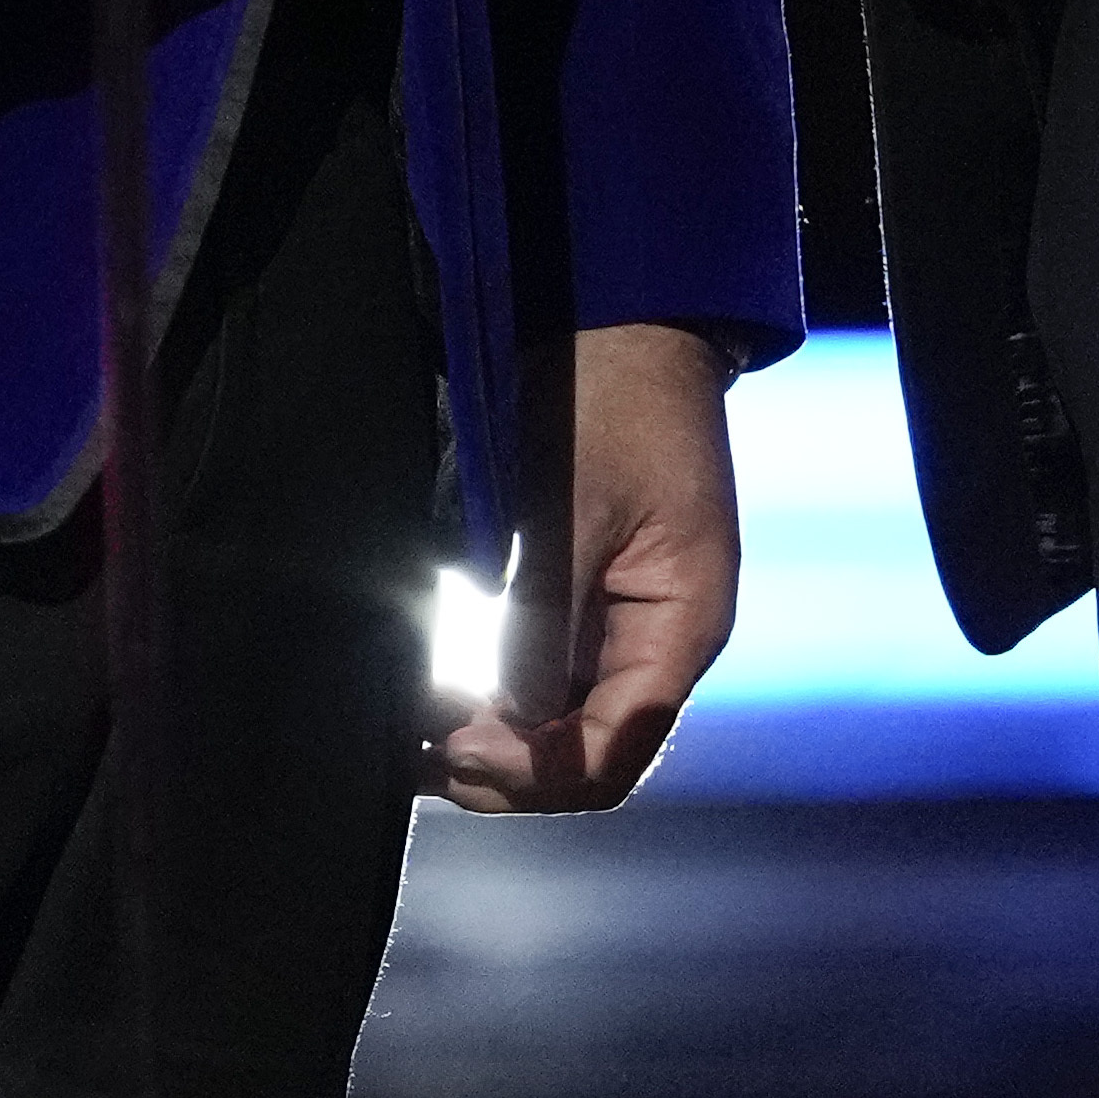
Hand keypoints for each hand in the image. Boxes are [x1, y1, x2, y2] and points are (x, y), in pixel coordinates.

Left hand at [432, 322, 733, 813]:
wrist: (622, 327)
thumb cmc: (611, 402)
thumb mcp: (570, 508)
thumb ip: (546, 618)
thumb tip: (513, 715)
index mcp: (683, 626)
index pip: (616, 746)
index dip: (537, 769)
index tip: (456, 751)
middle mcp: (663, 641)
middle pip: (593, 751)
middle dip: (510, 770)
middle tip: (418, 759)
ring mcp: (629, 625)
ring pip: (568, 723)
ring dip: (498, 742)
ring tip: (415, 741)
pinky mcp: (595, 601)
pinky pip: (553, 676)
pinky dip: (501, 697)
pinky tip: (442, 697)